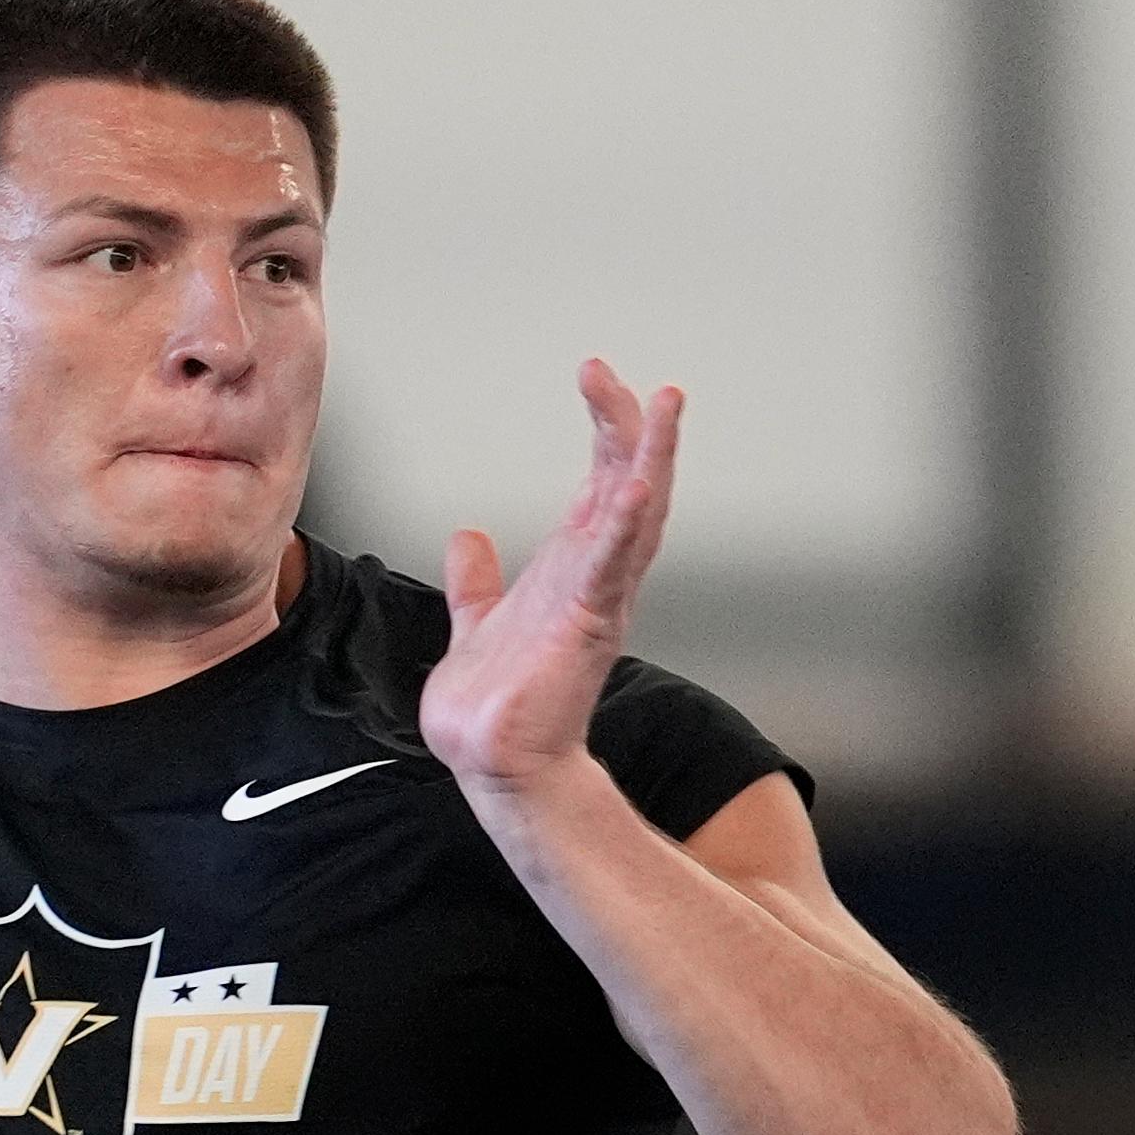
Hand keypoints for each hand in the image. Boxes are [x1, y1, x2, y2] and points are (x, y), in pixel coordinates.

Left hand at [421, 360, 679, 793]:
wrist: (493, 761)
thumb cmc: (496, 702)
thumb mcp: (477, 621)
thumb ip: (475, 580)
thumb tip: (469, 536)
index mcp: (572, 568)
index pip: (601, 482)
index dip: (606, 427)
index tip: (596, 374)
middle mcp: (595, 577)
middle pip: (628, 484)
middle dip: (630, 426)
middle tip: (626, 375)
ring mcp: (597, 600)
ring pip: (637, 515)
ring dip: (651, 459)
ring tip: (665, 404)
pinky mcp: (586, 627)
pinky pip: (612, 568)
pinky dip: (626, 525)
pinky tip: (635, 485)